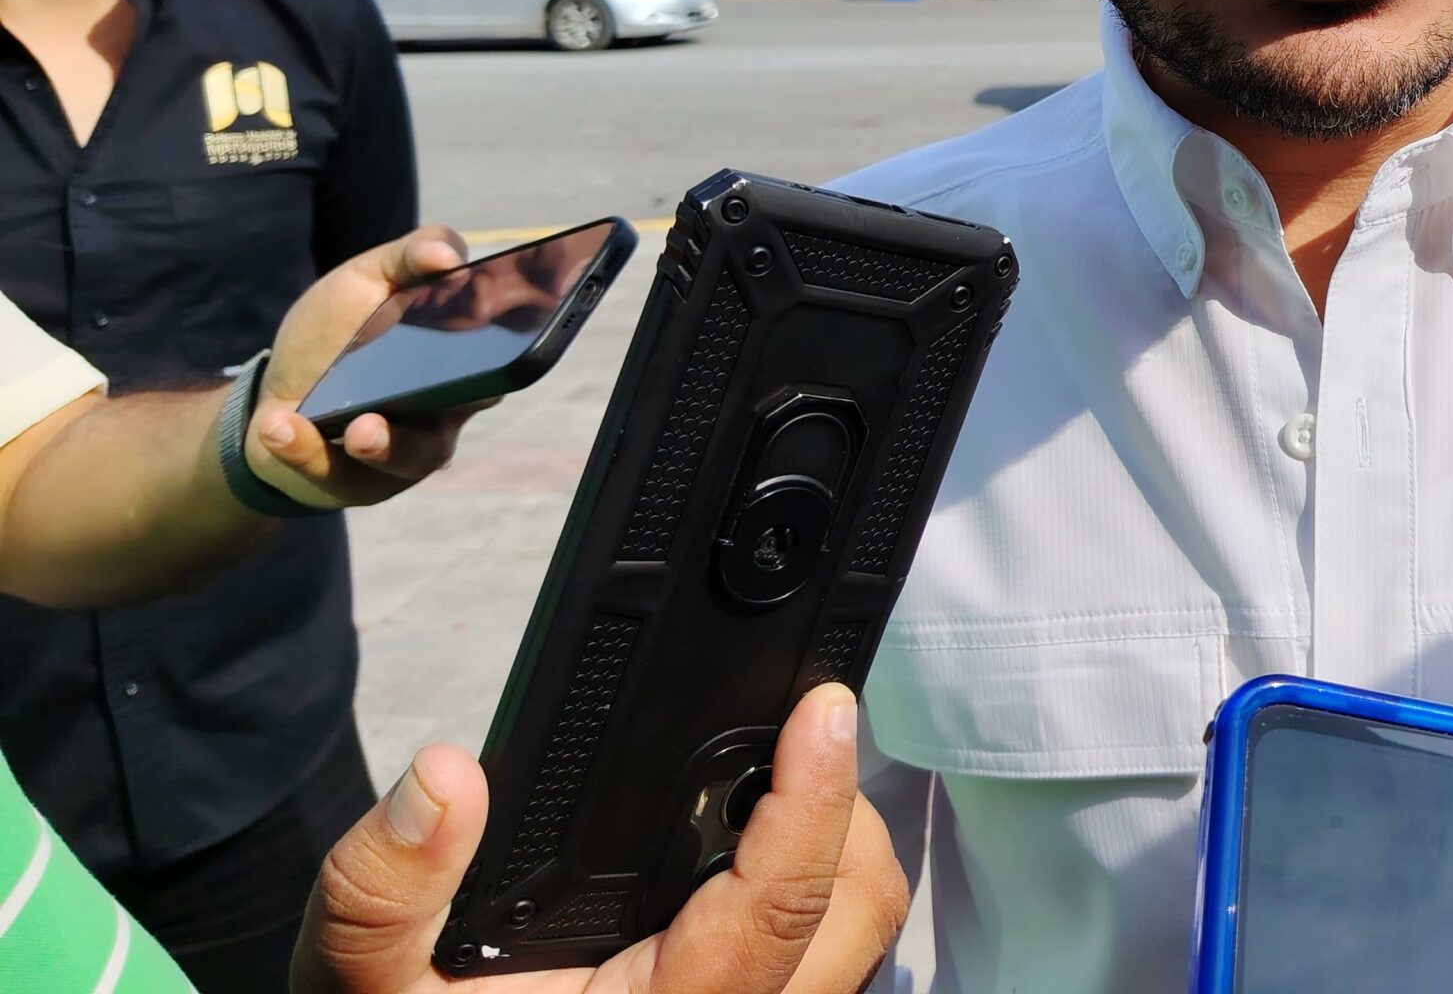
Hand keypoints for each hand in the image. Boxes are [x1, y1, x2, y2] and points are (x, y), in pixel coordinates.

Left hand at [251, 227, 482, 509]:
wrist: (276, 393)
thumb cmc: (335, 334)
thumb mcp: (365, 280)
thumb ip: (408, 255)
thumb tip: (448, 254)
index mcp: (461, 355)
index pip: (503, 348)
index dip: (505, 340)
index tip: (483, 322)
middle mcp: (449, 407)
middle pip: (472, 404)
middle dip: (459, 398)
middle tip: (447, 379)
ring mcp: (409, 451)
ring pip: (414, 454)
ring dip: (385, 443)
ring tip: (357, 429)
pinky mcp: (362, 484)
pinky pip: (343, 477)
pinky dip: (307, 451)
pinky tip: (278, 427)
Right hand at [291, 682, 908, 993]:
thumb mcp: (371, 985)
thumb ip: (388, 889)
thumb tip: (445, 779)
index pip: (778, 909)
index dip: (813, 800)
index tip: (823, 709)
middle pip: (858, 917)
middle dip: (848, 817)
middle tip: (801, 739)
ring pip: (855, 940)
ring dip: (837, 857)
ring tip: (776, 786)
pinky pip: (823, 961)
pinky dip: (813, 897)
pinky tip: (750, 849)